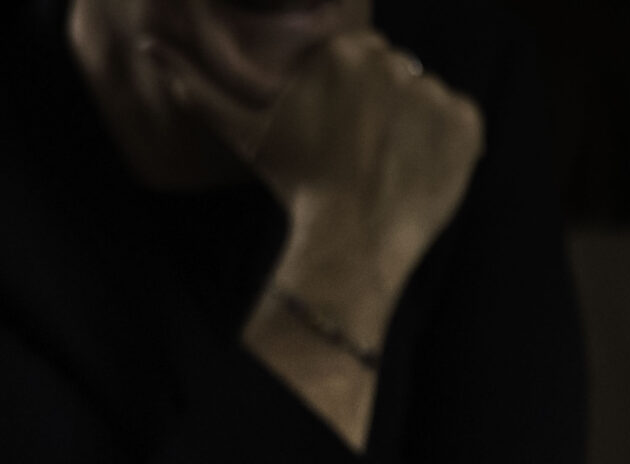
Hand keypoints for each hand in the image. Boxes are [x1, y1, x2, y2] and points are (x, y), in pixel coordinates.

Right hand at [155, 27, 481, 329]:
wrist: (349, 237)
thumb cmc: (294, 183)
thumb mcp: (242, 131)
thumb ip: (197, 83)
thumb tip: (149, 48)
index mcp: (342, 49)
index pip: (361, 55)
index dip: (354, 93)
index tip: (344, 128)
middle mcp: (392, 62)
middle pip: (396, 73)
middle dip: (385, 105)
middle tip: (366, 150)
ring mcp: (433, 93)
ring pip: (428, 99)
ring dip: (417, 124)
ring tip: (390, 162)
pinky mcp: (467, 126)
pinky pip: (464, 124)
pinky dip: (451, 144)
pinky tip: (420, 168)